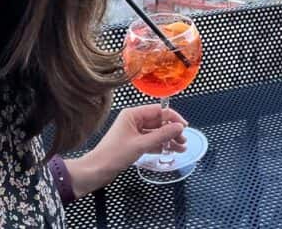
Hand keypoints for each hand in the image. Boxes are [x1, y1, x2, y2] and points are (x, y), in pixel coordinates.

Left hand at [67, 105, 187, 195]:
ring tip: (182, 148)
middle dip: (172, 131)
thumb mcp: (140, 144)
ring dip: (168, 139)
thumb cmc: (115, 154)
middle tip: (183, 141)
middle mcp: (134, 120)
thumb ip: (161, 135)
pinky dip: (160, 146)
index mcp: (133, 114)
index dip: (172, 118)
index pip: (158, 110)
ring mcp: (134, 132)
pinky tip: (171, 151)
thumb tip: (179, 127)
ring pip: (156, 133)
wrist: (96, 171)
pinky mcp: (134, 144)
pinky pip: (151, 141)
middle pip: (158, 122)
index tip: (184, 127)